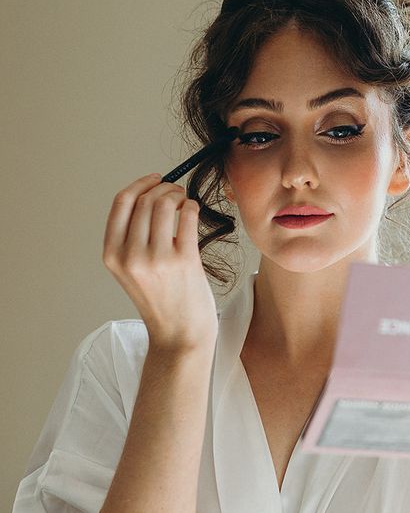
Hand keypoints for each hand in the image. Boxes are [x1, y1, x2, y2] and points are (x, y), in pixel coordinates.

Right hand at [102, 173, 218, 351]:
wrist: (180, 334)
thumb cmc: (162, 300)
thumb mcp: (132, 271)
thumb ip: (134, 238)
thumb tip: (153, 196)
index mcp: (113, 255)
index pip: (121, 204)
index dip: (140, 185)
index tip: (156, 178)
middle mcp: (131, 256)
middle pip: (145, 201)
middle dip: (163, 188)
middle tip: (177, 192)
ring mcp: (157, 259)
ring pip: (165, 204)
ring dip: (178, 194)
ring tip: (185, 201)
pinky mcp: (184, 261)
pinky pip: (187, 216)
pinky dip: (192, 206)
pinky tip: (194, 211)